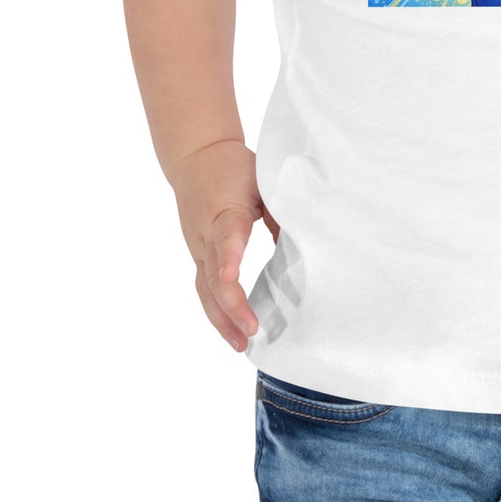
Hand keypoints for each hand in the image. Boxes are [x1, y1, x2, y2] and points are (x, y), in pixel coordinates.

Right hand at [165, 138, 281, 353]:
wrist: (195, 156)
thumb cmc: (234, 168)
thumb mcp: (263, 180)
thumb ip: (281, 211)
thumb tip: (304, 245)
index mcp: (226, 210)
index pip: (227, 235)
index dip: (230, 256)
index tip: (232, 277)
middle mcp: (207, 234)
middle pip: (213, 275)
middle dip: (232, 305)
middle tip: (252, 330)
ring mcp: (199, 248)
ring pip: (205, 289)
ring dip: (222, 319)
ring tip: (241, 345)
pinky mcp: (199, 255)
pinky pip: (204, 289)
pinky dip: (217, 313)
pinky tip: (231, 332)